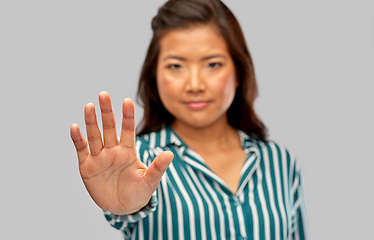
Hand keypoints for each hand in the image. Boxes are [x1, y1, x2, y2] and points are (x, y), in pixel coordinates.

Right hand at [70, 92, 172, 214]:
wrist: (123, 208)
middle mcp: (113, 150)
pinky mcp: (87, 167)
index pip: (128, 130)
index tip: (127, 101)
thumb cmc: (139, 192)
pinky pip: (82, 150)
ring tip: (89, 106)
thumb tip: (170, 154)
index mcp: (128, 151)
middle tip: (104, 94)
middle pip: (109, 128)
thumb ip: (158, 167)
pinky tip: (75, 127)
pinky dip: (78, 139)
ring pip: (94, 136)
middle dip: (107, 112)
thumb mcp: (150, 181)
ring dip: (91, 122)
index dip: (127, 116)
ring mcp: (99, 157)